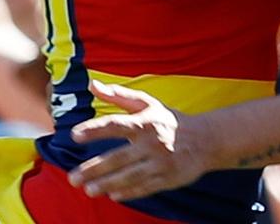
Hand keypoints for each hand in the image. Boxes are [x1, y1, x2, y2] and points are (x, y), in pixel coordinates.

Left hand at [68, 80, 211, 200]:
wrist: (206, 140)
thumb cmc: (169, 121)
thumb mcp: (147, 104)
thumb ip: (119, 96)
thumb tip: (92, 84)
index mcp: (145, 123)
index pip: (115, 125)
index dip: (94, 129)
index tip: (74, 135)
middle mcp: (152, 143)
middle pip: (118, 157)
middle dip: (94, 168)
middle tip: (73, 178)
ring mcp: (161, 162)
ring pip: (129, 176)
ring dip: (107, 183)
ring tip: (88, 190)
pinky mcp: (168, 178)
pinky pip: (145, 187)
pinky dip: (129, 192)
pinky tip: (113, 195)